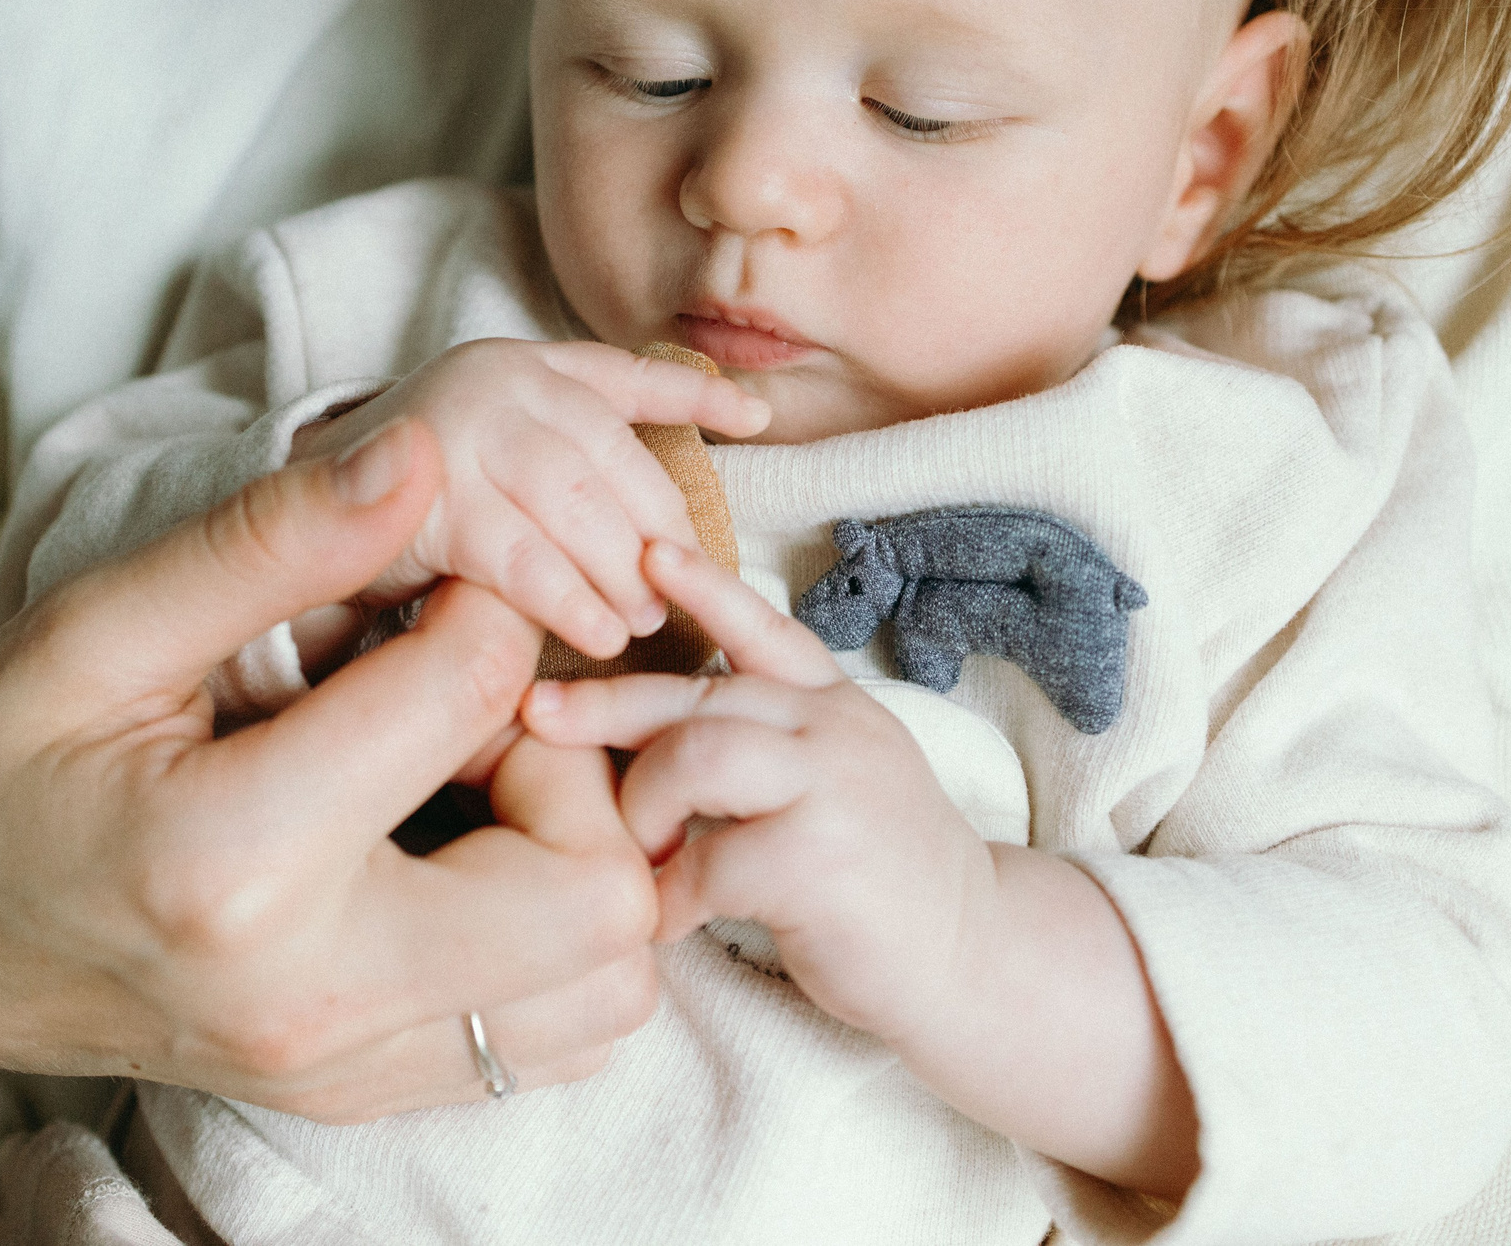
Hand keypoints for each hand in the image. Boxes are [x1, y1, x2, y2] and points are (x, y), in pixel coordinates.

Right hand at [0, 422, 660, 1118]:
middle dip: (578, 766)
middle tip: (474, 706)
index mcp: (235, 862)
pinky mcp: (363, 1097)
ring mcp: (345, 1070)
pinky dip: (556, 938)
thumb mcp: (99, 625)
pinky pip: (555, 1038)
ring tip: (474, 784)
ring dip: (586, 860)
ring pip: (607, 984)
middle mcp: (313, 997)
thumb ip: (268, 542)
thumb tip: (419, 452)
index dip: (477, 602)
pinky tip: (468, 854)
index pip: (478, 692)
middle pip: (601, 889)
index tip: (419, 589)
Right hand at [290, 340, 767, 659]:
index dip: (695, 391)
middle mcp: (493, 380)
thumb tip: (696, 477)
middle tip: (683, 591)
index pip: (624, 375)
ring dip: (619, 572)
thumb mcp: (494, 458)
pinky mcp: (431, 496)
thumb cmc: (406, 506)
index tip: (757, 416)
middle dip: (655, 529)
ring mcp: (461, 430)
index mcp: (518, 363)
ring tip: (641, 623)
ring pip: (577, 505)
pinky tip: (597, 636)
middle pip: (612, 457)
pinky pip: (527, 557)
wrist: (279, 528)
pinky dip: (570, 601)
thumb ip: (572, 458)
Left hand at [518, 541, 995, 1043]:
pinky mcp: (822, 862)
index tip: (647, 551)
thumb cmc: (876, 876)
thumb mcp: (835, 782)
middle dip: (606, 706)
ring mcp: (835, 788)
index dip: (704, 586)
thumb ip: (764, 745)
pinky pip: (708, 863)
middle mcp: (836, 729)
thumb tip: (650, 735)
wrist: (972, 958)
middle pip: (696, 694)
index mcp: (834, 705)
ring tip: (633, 858)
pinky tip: (666, 922)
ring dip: (640, 810)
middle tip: (537, 715)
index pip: (764, 628)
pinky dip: (668, 898)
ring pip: (695, 757)